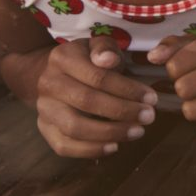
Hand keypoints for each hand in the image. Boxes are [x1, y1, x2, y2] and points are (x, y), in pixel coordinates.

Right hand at [32, 36, 159, 158]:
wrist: (54, 74)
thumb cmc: (86, 60)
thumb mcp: (97, 45)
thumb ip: (106, 49)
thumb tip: (109, 60)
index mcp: (63, 58)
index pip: (98, 77)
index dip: (127, 89)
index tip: (151, 98)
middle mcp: (48, 83)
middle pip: (86, 102)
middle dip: (122, 111)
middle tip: (148, 117)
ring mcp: (43, 108)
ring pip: (74, 127)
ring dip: (109, 133)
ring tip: (136, 132)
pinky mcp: (44, 128)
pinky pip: (64, 146)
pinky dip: (90, 150)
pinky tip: (114, 147)